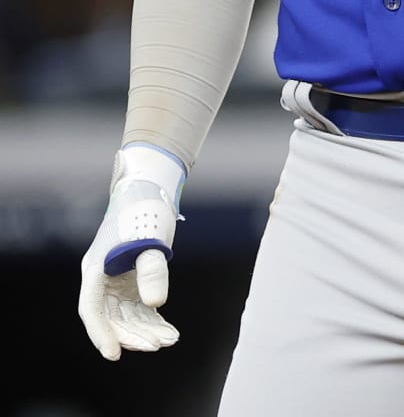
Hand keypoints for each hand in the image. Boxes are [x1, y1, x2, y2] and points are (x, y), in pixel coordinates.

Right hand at [78, 144, 184, 359]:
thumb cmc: (145, 212)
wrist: (149, 190)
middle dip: (133, 334)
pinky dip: (152, 319)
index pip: (92, 310)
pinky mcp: (131, 279)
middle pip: (111, 317)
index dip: (102, 334)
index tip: (114, 354)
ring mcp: (115, 281)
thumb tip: (157, 304)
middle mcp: (101, 279)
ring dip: (145, 329)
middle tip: (158, 346)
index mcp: (95, 270)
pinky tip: (168, 330)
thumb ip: (153, 271)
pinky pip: (138, 307)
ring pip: (126, 315)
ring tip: (170, 340)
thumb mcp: (150, 240)